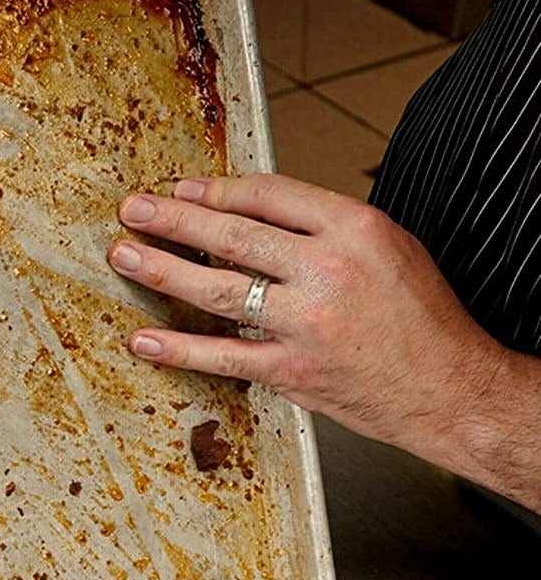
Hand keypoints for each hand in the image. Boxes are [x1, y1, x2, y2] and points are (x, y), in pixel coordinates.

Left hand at [105, 173, 507, 460]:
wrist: (454, 390)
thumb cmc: (422, 318)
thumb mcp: (386, 245)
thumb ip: (322, 225)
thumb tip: (249, 209)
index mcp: (354, 229)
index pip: (266, 195)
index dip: (214, 190)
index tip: (181, 189)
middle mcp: (327, 270)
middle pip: (230, 235)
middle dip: (171, 219)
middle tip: (134, 210)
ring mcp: (306, 323)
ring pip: (216, 289)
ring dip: (160, 270)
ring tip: (125, 256)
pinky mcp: (294, 370)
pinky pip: (222, 355)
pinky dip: (177, 349)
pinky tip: (145, 340)